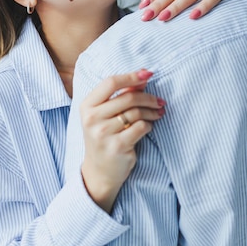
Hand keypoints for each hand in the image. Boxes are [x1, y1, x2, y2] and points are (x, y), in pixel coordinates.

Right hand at [80, 69, 164, 212]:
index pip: (111, 83)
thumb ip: (121, 95)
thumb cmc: (104, 136)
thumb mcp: (105, 114)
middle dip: (148, 97)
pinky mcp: (117, 146)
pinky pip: (141, 127)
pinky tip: (148, 126)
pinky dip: (149, 125)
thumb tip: (143, 76)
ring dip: (152, 111)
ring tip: (157, 113)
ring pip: (136, 112)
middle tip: (159, 101)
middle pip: (127, 97)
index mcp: (87, 106)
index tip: (148, 74)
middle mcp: (92, 119)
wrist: (99, 171)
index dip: (131, 76)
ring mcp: (103, 133)